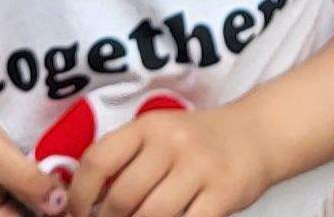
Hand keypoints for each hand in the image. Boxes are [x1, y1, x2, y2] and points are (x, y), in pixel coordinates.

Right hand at [0, 105, 62, 216]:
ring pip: (37, 210)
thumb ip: (29, 183)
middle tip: (68, 175)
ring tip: (62, 170)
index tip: (74, 195)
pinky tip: (54, 169)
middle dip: (55, 203)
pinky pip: (31, 198)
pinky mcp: (4, 196)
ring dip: (51, 194)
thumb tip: (63, 205)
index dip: (58, 213)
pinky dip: (44, 186)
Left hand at [71, 104, 272, 216]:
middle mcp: (173, 143)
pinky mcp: (223, 194)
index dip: (79, 194)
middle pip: (122, 196)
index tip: (77, 213)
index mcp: (148, 126)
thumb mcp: (159, 134)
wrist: (257, 134)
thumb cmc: (199, 140)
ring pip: (151, 215)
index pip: (98, 160)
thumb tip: (86, 197)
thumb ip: (126, 158)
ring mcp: (200, 168)